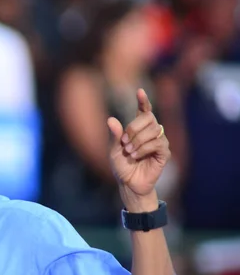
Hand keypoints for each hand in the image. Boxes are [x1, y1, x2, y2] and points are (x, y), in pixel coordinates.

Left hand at [107, 89, 170, 210]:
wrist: (128, 183)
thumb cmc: (121, 166)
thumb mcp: (114, 150)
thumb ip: (115, 135)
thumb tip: (110, 119)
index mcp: (139, 129)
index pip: (144, 110)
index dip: (143, 101)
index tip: (140, 91)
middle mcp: (151, 132)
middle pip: (149, 117)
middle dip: (134, 128)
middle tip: (124, 142)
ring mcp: (160, 141)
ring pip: (154, 130)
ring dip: (138, 140)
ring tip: (129, 152)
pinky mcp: (164, 153)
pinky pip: (158, 143)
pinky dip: (144, 148)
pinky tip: (136, 156)